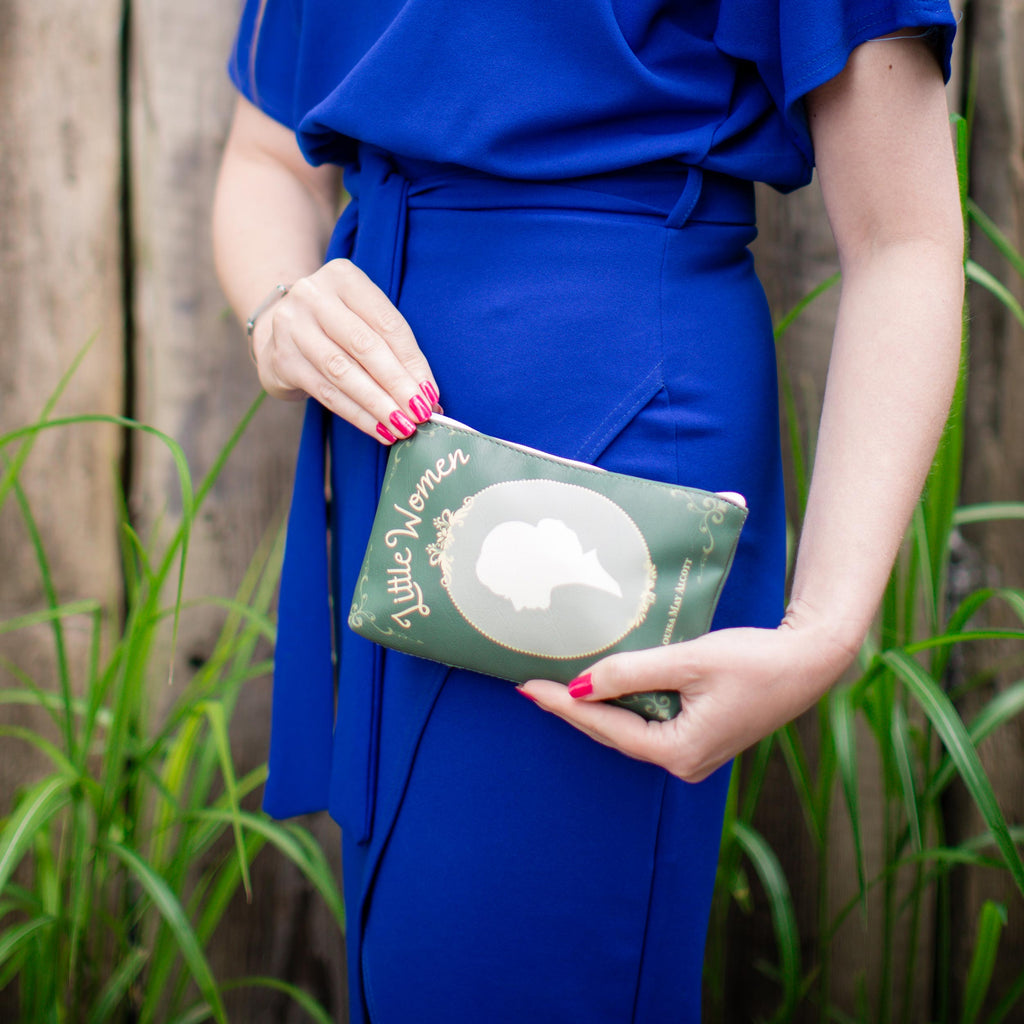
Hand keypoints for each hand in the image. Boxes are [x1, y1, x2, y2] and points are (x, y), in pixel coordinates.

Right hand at [250, 258, 440, 442]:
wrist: (281, 332)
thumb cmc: (338, 328)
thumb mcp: (365, 320)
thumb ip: (395, 351)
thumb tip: (430, 397)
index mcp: (343, 276)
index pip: (387, 323)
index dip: (412, 362)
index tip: (431, 394)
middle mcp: (313, 295)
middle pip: (365, 346)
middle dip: (397, 385)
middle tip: (420, 414)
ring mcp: (292, 326)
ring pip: (343, 373)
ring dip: (378, 405)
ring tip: (402, 427)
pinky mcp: (282, 359)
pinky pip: (326, 393)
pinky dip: (357, 415)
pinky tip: (378, 429)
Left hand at [518, 616, 856, 781]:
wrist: (810, 661)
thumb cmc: (756, 660)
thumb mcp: (689, 661)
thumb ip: (633, 673)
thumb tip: (582, 685)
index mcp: (680, 752)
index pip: (607, 729)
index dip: (565, 707)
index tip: (530, 689)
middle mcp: (684, 763)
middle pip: (614, 734)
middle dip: (573, 710)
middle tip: (532, 687)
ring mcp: (694, 753)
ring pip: (630, 730)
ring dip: (596, 708)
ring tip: (556, 687)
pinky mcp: (701, 736)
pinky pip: (649, 724)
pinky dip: (623, 705)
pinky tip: (603, 687)